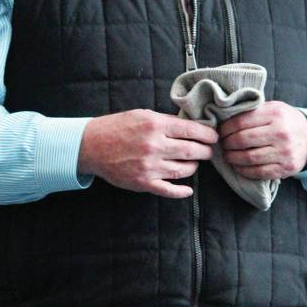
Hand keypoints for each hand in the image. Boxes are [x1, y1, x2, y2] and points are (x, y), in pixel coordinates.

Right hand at [78, 109, 217, 198]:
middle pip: (192, 151)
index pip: (192, 130)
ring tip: (194, 162)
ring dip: (194, 167)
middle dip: (206, 151)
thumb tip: (190, 125)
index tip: (214, 136)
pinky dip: (181, 191)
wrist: (92, 145)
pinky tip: (188, 190)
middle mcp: (155, 146)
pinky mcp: (143, 183)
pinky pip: (168, 190)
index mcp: (155, 126)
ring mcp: (150, 167)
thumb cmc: (117, 127)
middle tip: (209, 151)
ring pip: (184, 170)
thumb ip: (166, 121)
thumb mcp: (142, 115)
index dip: (208, 134)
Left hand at [219, 102, 306, 179]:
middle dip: (227, 144)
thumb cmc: (286, 121)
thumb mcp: (273, 108)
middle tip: (223, 144)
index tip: (221, 132)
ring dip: (233, 158)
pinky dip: (244, 170)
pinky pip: (259, 172)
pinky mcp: (286, 168)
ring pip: (249, 158)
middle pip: (243, 140)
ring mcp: (284, 152)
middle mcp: (280, 133)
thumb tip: (224, 118)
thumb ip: (253, 111)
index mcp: (275, 114)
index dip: (226, 129)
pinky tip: (238, 166)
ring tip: (228, 155)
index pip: (241, 122)